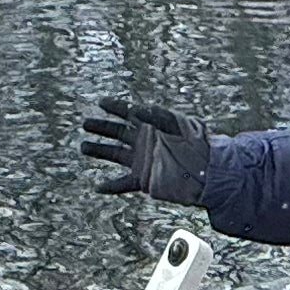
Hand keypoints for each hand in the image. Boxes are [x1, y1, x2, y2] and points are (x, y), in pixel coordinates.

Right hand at [76, 94, 212, 205]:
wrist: (206, 170)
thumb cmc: (194, 142)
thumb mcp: (175, 122)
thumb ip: (155, 115)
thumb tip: (134, 109)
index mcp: (150, 125)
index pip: (128, 112)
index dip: (114, 106)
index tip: (101, 102)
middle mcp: (142, 142)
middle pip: (116, 132)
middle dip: (100, 127)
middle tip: (85, 123)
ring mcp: (141, 161)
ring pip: (114, 154)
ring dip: (98, 150)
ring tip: (83, 147)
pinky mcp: (144, 180)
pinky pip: (122, 184)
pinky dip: (110, 186)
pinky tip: (98, 187)